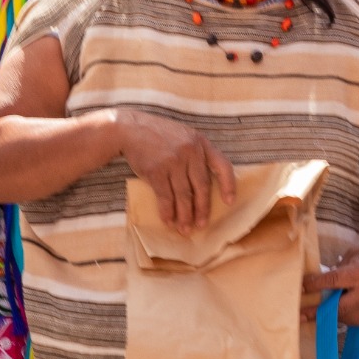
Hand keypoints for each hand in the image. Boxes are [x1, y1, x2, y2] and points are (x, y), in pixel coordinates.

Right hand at [115, 110, 235, 233]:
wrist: (129, 129)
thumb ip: (195, 153)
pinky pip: (165, 197)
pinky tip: (168, 220)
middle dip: (202, 209)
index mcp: (200, 143)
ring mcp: (173, 162)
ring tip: (184, 229)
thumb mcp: (183, 135)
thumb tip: (203, 184)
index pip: (222, 165)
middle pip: (202, 186)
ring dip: (184, 215)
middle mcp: (190, 152)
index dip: (228, 185)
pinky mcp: (156, 171)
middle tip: (201, 224)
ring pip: (184, 195)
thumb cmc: (157, 134)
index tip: (229, 202)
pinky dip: (167, 211)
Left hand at [303, 240, 358, 324]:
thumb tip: (320, 282)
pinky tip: (338, 310)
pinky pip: (356, 321)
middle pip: (338, 307)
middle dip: (317, 312)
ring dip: (331, 315)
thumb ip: (338, 269)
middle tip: (299, 315)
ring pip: (346, 318)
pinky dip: (345, 316)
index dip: (314, 285)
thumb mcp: (356, 255)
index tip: (300, 288)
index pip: (332, 281)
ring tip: (317, 311)